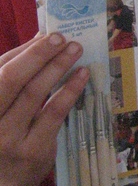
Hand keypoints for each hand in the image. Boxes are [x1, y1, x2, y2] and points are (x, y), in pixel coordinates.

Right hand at [0, 34, 88, 185]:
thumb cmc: (0, 139)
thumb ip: (10, 78)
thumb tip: (35, 43)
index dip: (24, 51)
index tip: (47, 34)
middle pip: (11, 79)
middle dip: (38, 55)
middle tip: (61, 37)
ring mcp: (7, 138)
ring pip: (33, 94)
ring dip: (57, 67)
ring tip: (75, 50)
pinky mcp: (32, 151)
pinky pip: (53, 114)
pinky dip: (69, 91)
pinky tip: (81, 76)